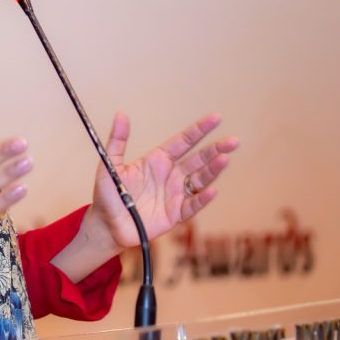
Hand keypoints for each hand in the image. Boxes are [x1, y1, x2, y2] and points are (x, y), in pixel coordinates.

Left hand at [86, 112, 238, 252]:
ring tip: (225, 159)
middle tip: (233, 141)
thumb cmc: (108, 194)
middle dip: (216, 149)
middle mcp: (170, 175)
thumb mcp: (110, 164)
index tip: (215, 118)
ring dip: (213, 170)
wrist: (106, 224)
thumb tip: (120, 115)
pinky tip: (212, 190)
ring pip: (199, 179)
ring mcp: (175, 194)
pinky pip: (192, 204)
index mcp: (158, 161)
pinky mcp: (175, 214)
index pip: (184, 141)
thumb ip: (118, 141)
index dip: (199, 130)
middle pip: (198, 159)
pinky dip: (202, 198)